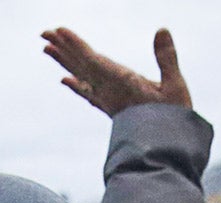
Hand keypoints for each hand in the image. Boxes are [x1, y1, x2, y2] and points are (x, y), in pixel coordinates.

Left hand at [42, 26, 189, 115]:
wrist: (166, 154)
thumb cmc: (174, 123)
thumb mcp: (176, 87)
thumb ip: (167, 58)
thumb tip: (162, 29)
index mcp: (122, 84)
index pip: (93, 61)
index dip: (75, 45)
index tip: (59, 32)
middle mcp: (110, 93)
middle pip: (81, 66)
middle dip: (63, 49)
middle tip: (44, 34)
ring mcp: (109, 102)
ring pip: (82, 77)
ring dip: (65, 62)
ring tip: (47, 48)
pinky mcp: (112, 109)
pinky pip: (89, 94)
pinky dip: (76, 85)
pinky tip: (65, 80)